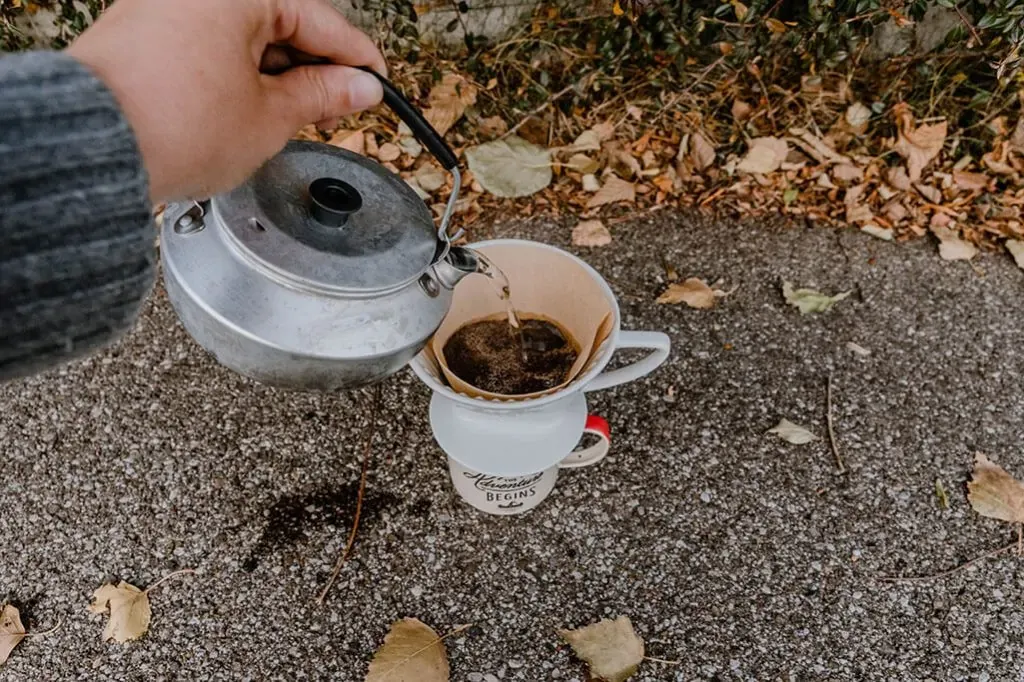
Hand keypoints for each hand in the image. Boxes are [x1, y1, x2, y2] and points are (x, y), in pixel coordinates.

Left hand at [67, 0, 385, 202]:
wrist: (94, 147)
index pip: (319, 20)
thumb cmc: (174, 124)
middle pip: (279, 22)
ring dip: (274, 74)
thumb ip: (322, 95)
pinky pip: (208, 43)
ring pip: (242, 34)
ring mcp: (164, 5)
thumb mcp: (271, 115)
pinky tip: (251, 107)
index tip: (376, 82)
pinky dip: (236, 72)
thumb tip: (358, 87)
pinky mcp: (142, 30)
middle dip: (312, 69)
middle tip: (338, 106)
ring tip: (294, 116)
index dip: (355, 58)